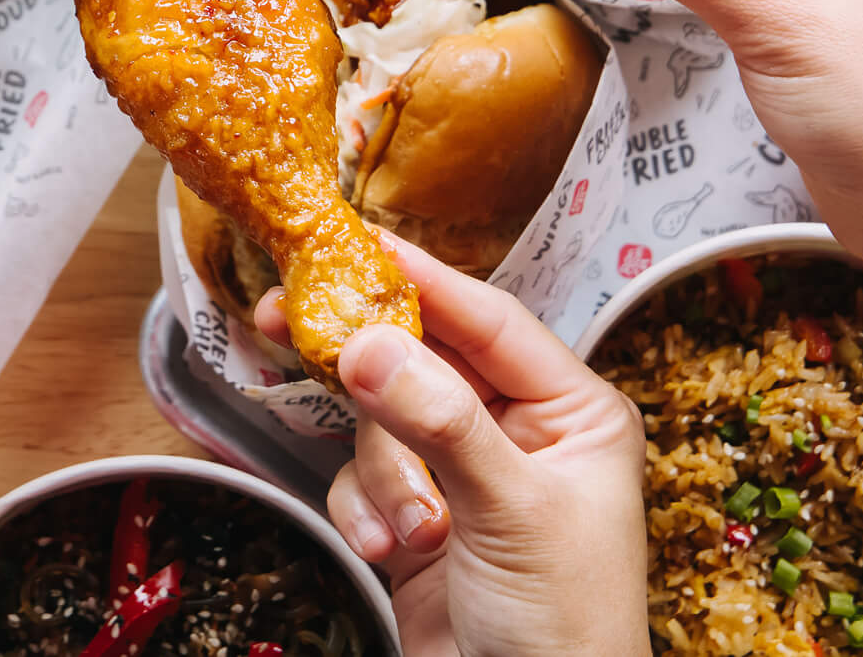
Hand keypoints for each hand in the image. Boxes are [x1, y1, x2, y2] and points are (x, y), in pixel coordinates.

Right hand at [260, 237, 646, 656]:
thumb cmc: (565, 632)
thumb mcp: (510, 512)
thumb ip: (439, 420)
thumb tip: (370, 342)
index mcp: (572, 414)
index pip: (489, 321)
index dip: (423, 280)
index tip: (356, 244)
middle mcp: (519, 435)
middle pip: (423, 362)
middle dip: (372, 371)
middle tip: (289, 321)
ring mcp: (462, 478)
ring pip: (382, 424)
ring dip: (382, 478)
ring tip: (411, 532)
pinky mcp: (415, 521)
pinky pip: (360, 481)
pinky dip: (365, 514)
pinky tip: (390, 553)